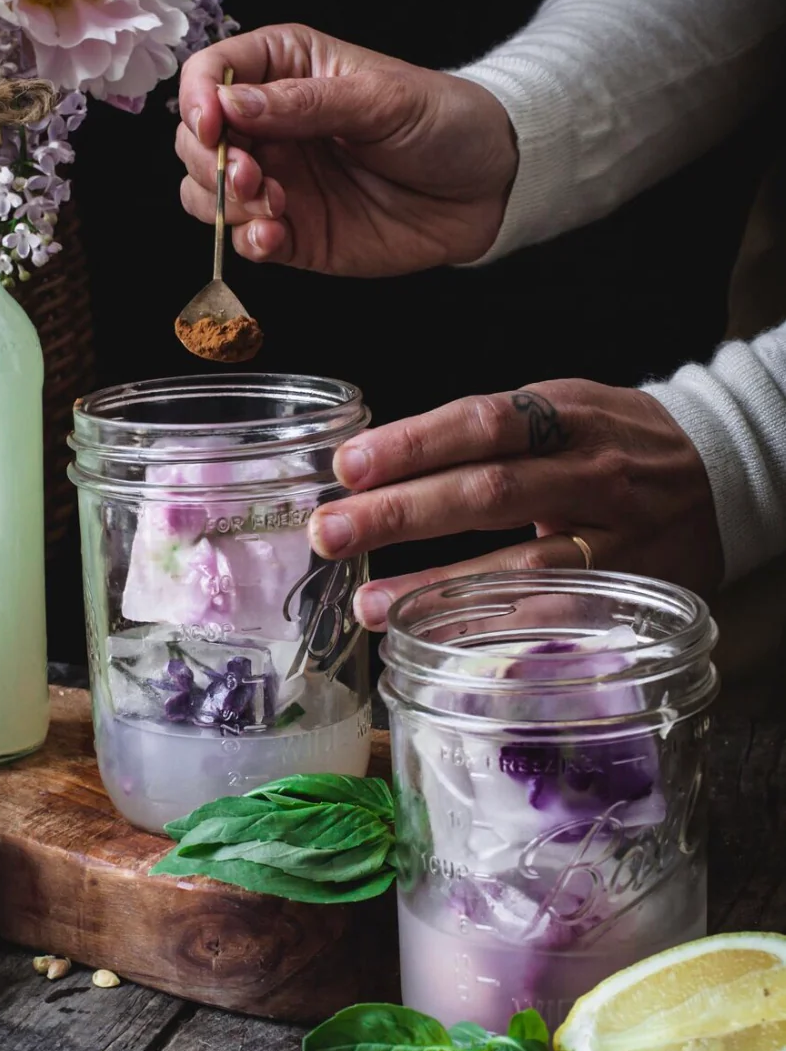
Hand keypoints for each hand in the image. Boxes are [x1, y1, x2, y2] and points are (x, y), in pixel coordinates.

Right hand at [176, 23, 518, 274]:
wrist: (489, 186)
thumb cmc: (442, 121)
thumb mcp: (381, 99)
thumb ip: (304, 103)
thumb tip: (231, 104)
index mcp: (285, 69)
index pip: (211, 73)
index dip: (198, 98)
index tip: (213, 125)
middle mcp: (269, 125)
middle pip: (195, 139)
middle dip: (209, 160)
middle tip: (252, 174)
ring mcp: (276, 180)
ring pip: (205, 193)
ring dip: (222, 203)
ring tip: (269, 206)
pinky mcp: (292, 232)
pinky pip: (244, 240)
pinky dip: (247, 242)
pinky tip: (273, 237)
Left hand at [305, 381, 723, 623]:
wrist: (718, 472)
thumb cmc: (609, 441)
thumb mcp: (558, 410)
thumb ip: (484, 435)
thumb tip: (376, 469)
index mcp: (566, 413)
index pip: (482, 422)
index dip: (413, 443)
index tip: (348, 465)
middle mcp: (590, 470)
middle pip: (488, 490)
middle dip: (400, 514)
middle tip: (331, 533)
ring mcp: (613, 534)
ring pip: (521, 564)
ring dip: (436, 588)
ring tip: (368, 604)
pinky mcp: (625, 589)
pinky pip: (555, 616)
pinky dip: (495, 631)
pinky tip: (440, 641)